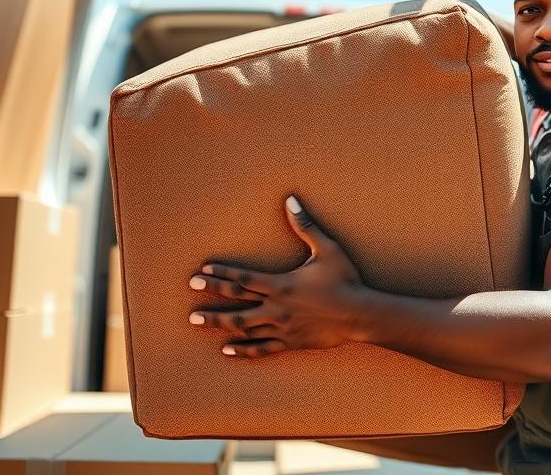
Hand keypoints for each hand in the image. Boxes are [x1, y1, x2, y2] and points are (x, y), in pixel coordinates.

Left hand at [188, 195, 367, 356]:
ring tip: (198, 322)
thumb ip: (306, 226)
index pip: (243, 278)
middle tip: (190, 299)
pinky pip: (262, 348)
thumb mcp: (327, 249)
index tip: (201, 272)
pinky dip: (243, 349)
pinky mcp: (290, 342)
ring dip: (219, 324)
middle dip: (212, 300)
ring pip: (243, 327)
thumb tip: (291, 201)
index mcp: (281, 284)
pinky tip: (227, 349)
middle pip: (236, 304)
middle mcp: (276, 307)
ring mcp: (281, 327)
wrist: (360, 314)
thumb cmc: (345, 279)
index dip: (221, 274)